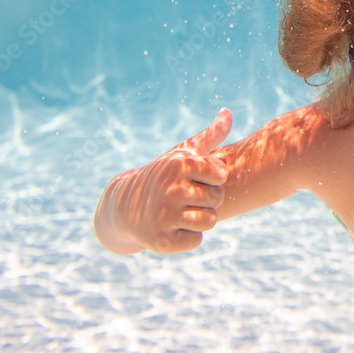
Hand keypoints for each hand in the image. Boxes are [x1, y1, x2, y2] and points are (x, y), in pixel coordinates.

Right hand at [110, 108, 231, 252]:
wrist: (125, 205)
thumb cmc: (164, 175)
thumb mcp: (183, 153)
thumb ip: (210, 135)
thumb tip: (229, 112)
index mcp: (179, 165)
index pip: (220, 175)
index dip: (214, 179)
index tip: (200, 179)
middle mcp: (171, 189)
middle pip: (216, 199)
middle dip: (208, 200)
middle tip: (189, 197)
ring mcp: (164, 215)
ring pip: (208, 221)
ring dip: (200, 219)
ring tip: (184, 211)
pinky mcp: (160, 240)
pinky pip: (195, 240)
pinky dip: (189, 236)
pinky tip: (175, 227)